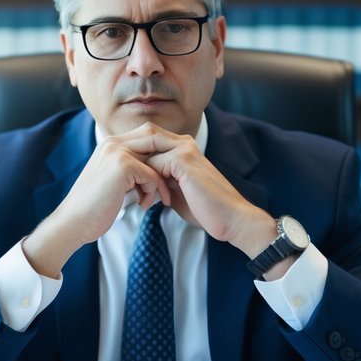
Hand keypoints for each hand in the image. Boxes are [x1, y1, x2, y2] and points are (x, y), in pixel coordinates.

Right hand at [23, 125, 171, 276]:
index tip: (163, 180)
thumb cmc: (94, 207)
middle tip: (167, 187)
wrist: (73, 222)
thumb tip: (156, 169)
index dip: (160, 156)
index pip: (147, 137)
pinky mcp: (123, 166)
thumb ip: (130, 169)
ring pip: (157, 161)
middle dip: (166, 164)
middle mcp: (113, 142)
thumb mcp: (113, 181)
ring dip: (159, 184)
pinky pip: (153, 176)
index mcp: (110, 144)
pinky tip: (142, 205)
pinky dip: (152, 193)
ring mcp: (117, 152)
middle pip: (155, 141)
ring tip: (149, 201)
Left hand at [135, 124, 277, 259]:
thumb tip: (141, 181)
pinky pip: (151, 165)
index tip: (131, 187)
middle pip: (142, 143)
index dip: (135, 163)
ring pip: (144, 154)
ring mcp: (184, 148)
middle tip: (130, 191)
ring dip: (140, 178)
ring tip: (144, 200)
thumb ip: (161, 180)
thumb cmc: (206, 208)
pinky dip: (150, 185)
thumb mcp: (177, 190)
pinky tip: (160, 202)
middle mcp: (183, 142)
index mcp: (182, 147)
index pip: (146, 144)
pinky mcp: (183, 159)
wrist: (231, 218)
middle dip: (132, 166)